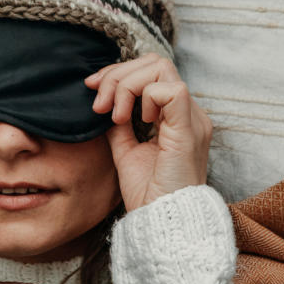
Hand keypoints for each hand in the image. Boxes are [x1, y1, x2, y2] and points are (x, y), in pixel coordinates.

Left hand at [85, 55, 211, 211]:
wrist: (162, 221)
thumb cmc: (149, 195)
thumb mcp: (126, 152)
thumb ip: (119, 126)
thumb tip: (103, 104)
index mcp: (177, 117)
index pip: (151, 72)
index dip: (118, 73)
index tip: (91, 90)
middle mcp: (189, 113)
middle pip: (155, 62)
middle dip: (118, 74)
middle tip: (98, 102)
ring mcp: (192, 118)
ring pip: (160, 68)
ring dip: (126, 85)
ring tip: (114, 115)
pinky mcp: (189, 128)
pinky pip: (170, 89)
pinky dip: (144, 97)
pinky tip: (134, 121)